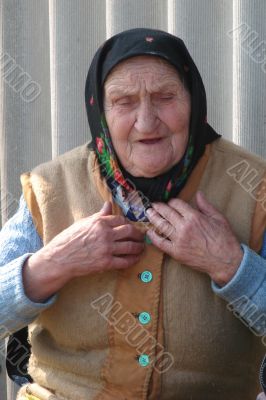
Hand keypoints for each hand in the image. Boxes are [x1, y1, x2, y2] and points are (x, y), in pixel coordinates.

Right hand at [23, 201, 144, 301]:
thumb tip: (108, 204)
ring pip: (130, 246)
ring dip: (139, 247)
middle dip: (139, 234)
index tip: (131, 227)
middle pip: (130, 231)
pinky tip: (135, 259)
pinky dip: (133, 260)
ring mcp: (106, 248)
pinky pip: (125, 261)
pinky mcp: (106, 263)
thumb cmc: (68, 239)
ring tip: (141, 248)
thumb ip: (99, 215)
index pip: (121, 220)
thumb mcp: (83, 223)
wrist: (59, 258)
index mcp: (99, 222)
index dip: (129, 223)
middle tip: (142, 237)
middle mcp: (105, 234)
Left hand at [146, 191, 242, 285]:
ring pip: (161, 225)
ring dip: (153, 218)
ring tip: (148, 213)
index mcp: (194, 217)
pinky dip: (153, 237)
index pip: (176, 204)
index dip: (172, 202)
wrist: (226, 260)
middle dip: (158, 207)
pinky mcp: (176, 252)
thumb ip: (206, 205)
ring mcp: (179, 240)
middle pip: (166, 213)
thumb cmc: (224, 239)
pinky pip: (160, 243)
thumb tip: (198, 194)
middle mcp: (184, 227)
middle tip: (153, 205)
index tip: (170, 203)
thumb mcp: (218, 218)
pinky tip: (149, 232)